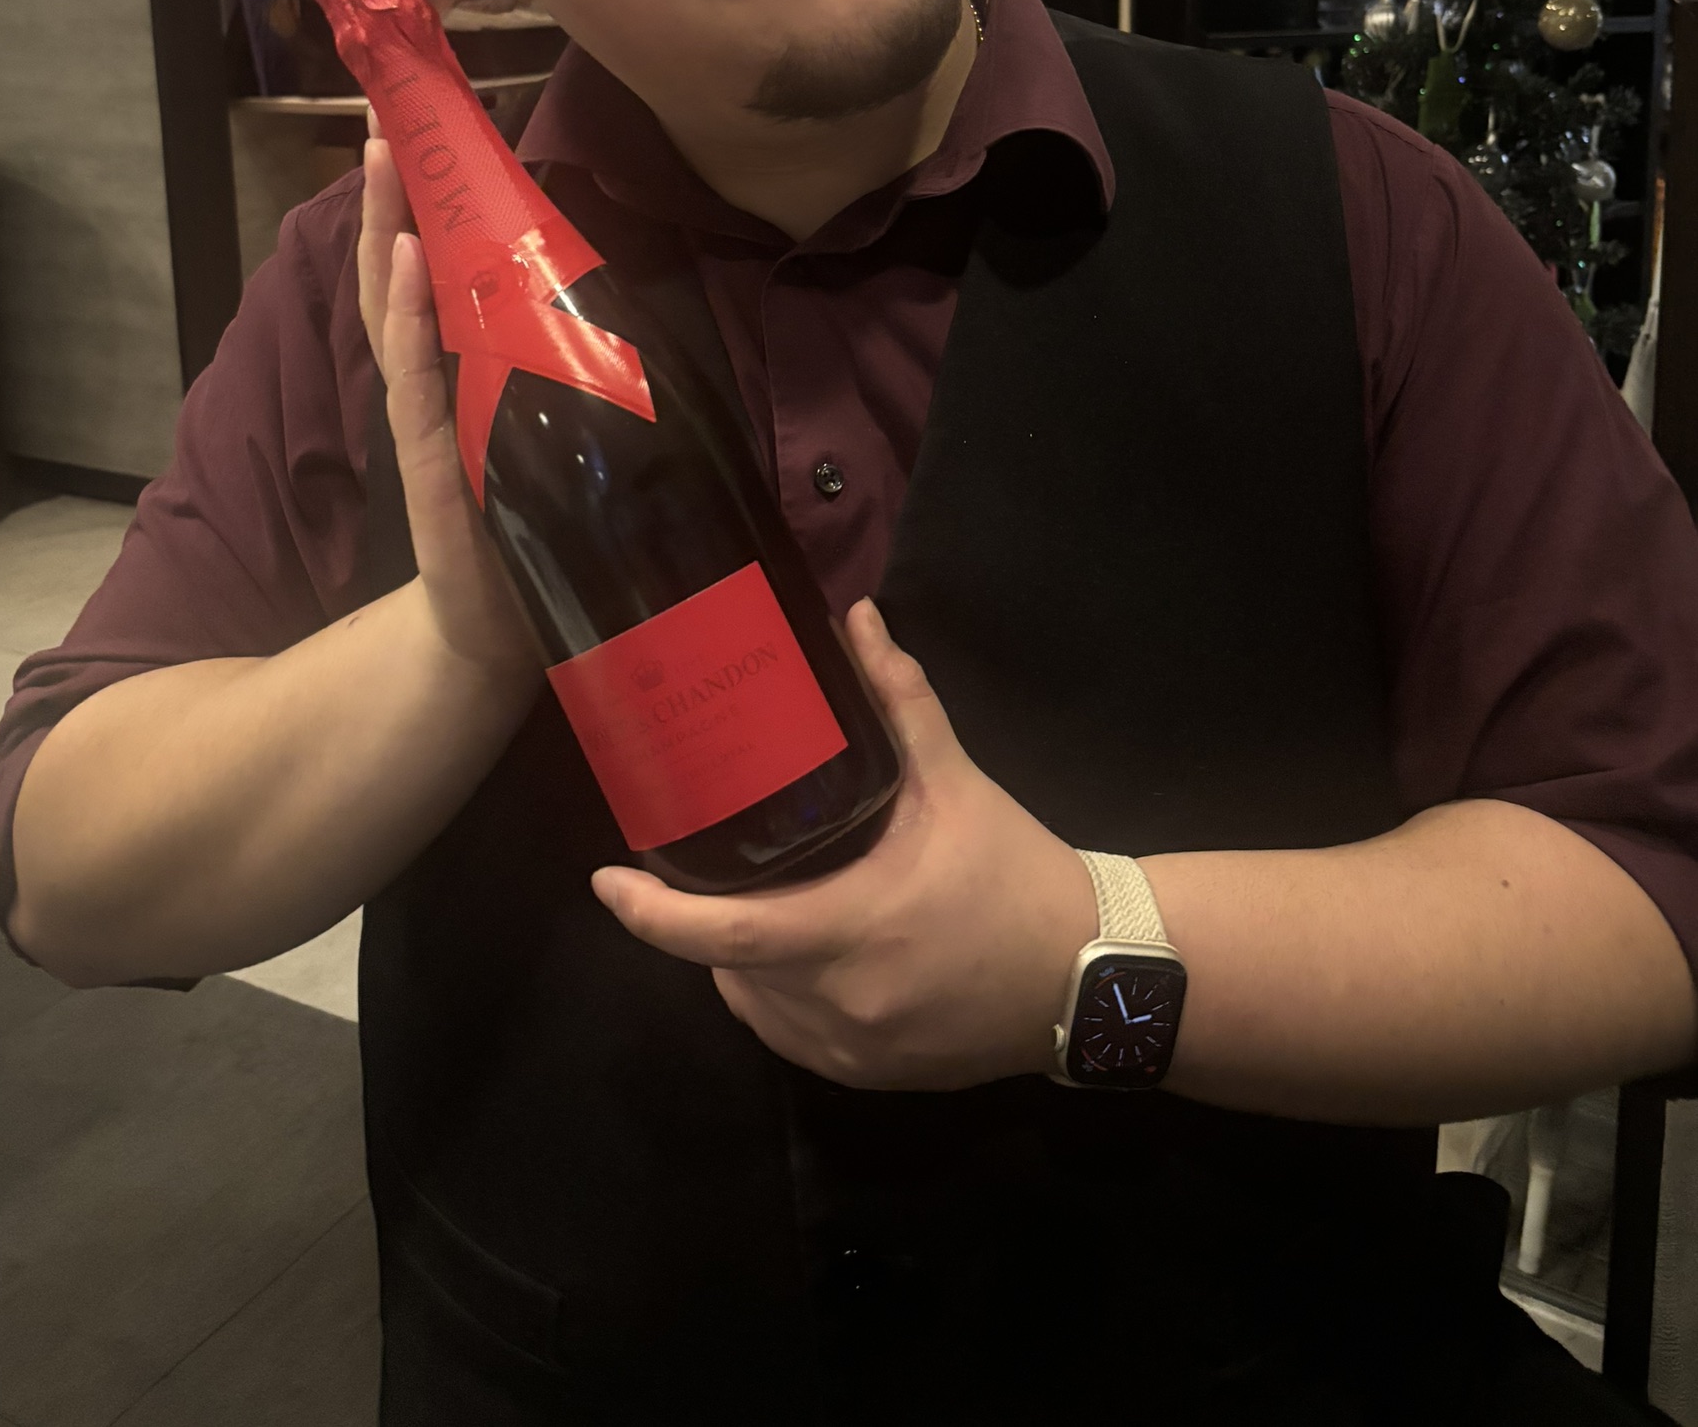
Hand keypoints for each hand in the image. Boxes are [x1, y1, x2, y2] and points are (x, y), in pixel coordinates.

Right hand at [358, 122, 536, 682]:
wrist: (493, 632)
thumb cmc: (520, 520)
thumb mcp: (539, 424)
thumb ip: (543, 365)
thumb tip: (586, 289)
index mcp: (454, 368)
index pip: (428, 268)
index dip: (416, 200)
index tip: (413, 125)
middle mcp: (430, 381)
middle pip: (400, 270)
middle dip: (391, 193)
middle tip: (382, 115)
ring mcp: (427, 417)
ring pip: (399, 309)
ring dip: (391, 232)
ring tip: (384, 163)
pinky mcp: (437, 460)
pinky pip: (422, 379)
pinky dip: (413, 320)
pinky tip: (412, 265)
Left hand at [591, 601, 1099, 1089]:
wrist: (1092, 975)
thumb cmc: (1017, 874)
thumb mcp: (956, 783)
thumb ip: (900, 702)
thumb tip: (856, 618)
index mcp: (852, 927)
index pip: (724, 933)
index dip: (651, 916)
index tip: (604, 882)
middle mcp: (841, 1003)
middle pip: (730, 969)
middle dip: (703, 922)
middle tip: (701, 869)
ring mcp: (854, 1051)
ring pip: (755, 1010)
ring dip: (738, 963)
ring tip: (750, 902)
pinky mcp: (872, 1078)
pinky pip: (792, 1040)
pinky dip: (774, 1001)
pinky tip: (790, 959)